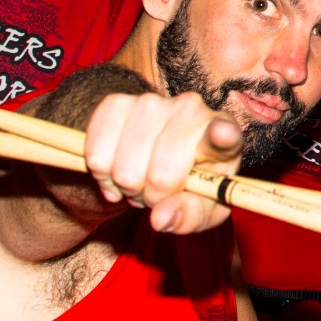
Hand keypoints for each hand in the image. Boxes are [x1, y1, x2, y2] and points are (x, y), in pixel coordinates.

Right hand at [82, 91, 243, 234]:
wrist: (157, 161)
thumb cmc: (191, 186)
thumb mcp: (201, 210)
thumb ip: (189, 216)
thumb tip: (161, 219)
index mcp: (224, 136)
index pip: (224, 133)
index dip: (222, 135)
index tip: (222, 134)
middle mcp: (191, 109)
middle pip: (161, 174)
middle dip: (153, 197)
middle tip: (158, 193)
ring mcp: (152, 101)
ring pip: (124, 169)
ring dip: (126, 187)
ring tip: (141, 181)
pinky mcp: (116, 103)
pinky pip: (96, 155)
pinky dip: (102, 174)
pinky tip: (117, 171)